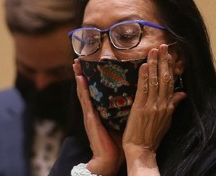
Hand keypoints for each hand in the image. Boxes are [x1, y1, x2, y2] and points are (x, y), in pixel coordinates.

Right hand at [73, 59, 123, 175]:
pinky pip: (86, 101)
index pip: (96, 90)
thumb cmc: (118, 140)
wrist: (110, 158)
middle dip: (84, 72)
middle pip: (88, 87)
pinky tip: (80, 78)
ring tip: (77, 63)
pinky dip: (82, 89)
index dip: (93, 76)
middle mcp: (93, 109)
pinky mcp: (90, 118)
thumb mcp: (122, 120)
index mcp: (101, 109)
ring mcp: (90, 113)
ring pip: (84, 91)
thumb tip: (139, 96)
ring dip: (79, 76)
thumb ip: (126, 108)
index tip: (93, 63)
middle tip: (81, 58)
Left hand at [122, 44, 186, 174]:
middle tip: (163, 46)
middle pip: (165, 78)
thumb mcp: (167, 120)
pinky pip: (143, 89)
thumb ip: (174, 105)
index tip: (169, 54)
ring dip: (155, 64)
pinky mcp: (140, 108)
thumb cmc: (152, 135)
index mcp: (168, 106)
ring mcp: (151, 105)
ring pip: (155, 81)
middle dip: (164, 61)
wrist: (142, 149)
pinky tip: (145, 65)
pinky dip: (145, 77)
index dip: (170, 67)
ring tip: (154, 50)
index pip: (170, 82)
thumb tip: (182, 93)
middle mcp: (162, 104)